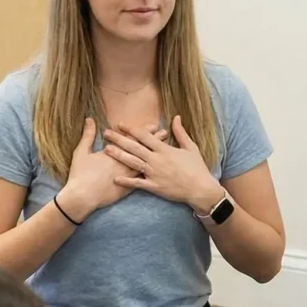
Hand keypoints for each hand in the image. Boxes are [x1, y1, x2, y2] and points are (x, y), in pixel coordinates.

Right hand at [63, 119, 166, 218]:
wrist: (82, 197)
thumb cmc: (80, 175)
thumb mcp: (82, 152)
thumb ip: (88, 135)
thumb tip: (90, 119)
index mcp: (113, 153)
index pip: (132, 139)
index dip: (143, 132)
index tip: (154, 125)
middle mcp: (123, 164)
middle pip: (142, 150)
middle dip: (154, 142)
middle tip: (165, 133)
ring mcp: (126, 177)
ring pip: (145, 165)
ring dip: (156, 157)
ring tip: (167, 151)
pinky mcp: (126, 190)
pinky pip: (142, 182)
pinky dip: (151, 177)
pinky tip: (159, 175)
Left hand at [104, 115, 223, 211]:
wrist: (200, 189)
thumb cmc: (197, 168)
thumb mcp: (191, 147)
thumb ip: (180, 132)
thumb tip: (175, 117)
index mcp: (165, 149)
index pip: (144, 136)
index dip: (131, 129)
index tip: (120, 124)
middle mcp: (157, 160)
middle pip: (134, 147)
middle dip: (119, 139)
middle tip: (106, 133)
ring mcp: (154, 173)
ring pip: (133, 163)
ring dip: (118, 155)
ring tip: (106, 150)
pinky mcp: (154, 186)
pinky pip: (137, 183)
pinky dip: (126, 181)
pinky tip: (115, 178)